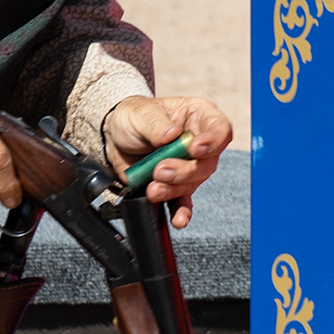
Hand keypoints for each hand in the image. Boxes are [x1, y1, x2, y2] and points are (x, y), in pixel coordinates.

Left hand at [102, 94, 232, 228]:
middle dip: (184, 171)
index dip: (212, 141)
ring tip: (153, 188)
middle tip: (161, 170)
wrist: (114, 138)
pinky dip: (180, 212)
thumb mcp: (141, 113)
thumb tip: (170, 135)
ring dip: (173, 189)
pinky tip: (178, 220)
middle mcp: (199, 143)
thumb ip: (156, 124)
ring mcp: (188, 166)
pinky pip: (182, 202)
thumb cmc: (133, 117)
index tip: (194, 149)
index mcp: (199, 117)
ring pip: (192, 183)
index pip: (219, 129)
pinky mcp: (175, 185)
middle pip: (206, 163)